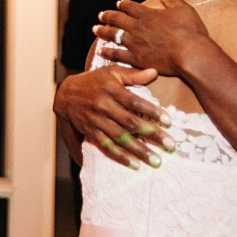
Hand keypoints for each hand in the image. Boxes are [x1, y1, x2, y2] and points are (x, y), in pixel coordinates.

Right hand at [54, 65, 171, 168]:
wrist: (66, 94)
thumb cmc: (93, 81)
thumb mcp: (111, 72)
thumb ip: (133, 74)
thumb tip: (154, 72)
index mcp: (112, 90)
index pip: (135, 102)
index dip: (152, 112)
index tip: (168, 122)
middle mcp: (104, 106)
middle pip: (131, 123)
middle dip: (152, 135)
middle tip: (170, 145)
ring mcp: (97, 121)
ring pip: (121, 138)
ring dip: (139, 150)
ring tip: (156, 160)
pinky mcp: (91, 133)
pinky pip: (107, 146)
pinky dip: (121, 156)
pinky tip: (135, 164)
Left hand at [94, 0, 209, 75]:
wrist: (191, 54)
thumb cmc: (191, 32)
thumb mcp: (183, 9)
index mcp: (148, 14)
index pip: (130, 6)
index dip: (123, 4)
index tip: (118, 4)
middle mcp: (138, 27)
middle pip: (117, 19)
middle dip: (108, 16)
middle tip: (100, 15)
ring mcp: (135, 43)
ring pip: (113, 35)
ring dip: (103, 31)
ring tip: (95, 29)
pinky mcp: (136, 58)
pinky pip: (117, 54)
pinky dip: (107, 52)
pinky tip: (100, 51)